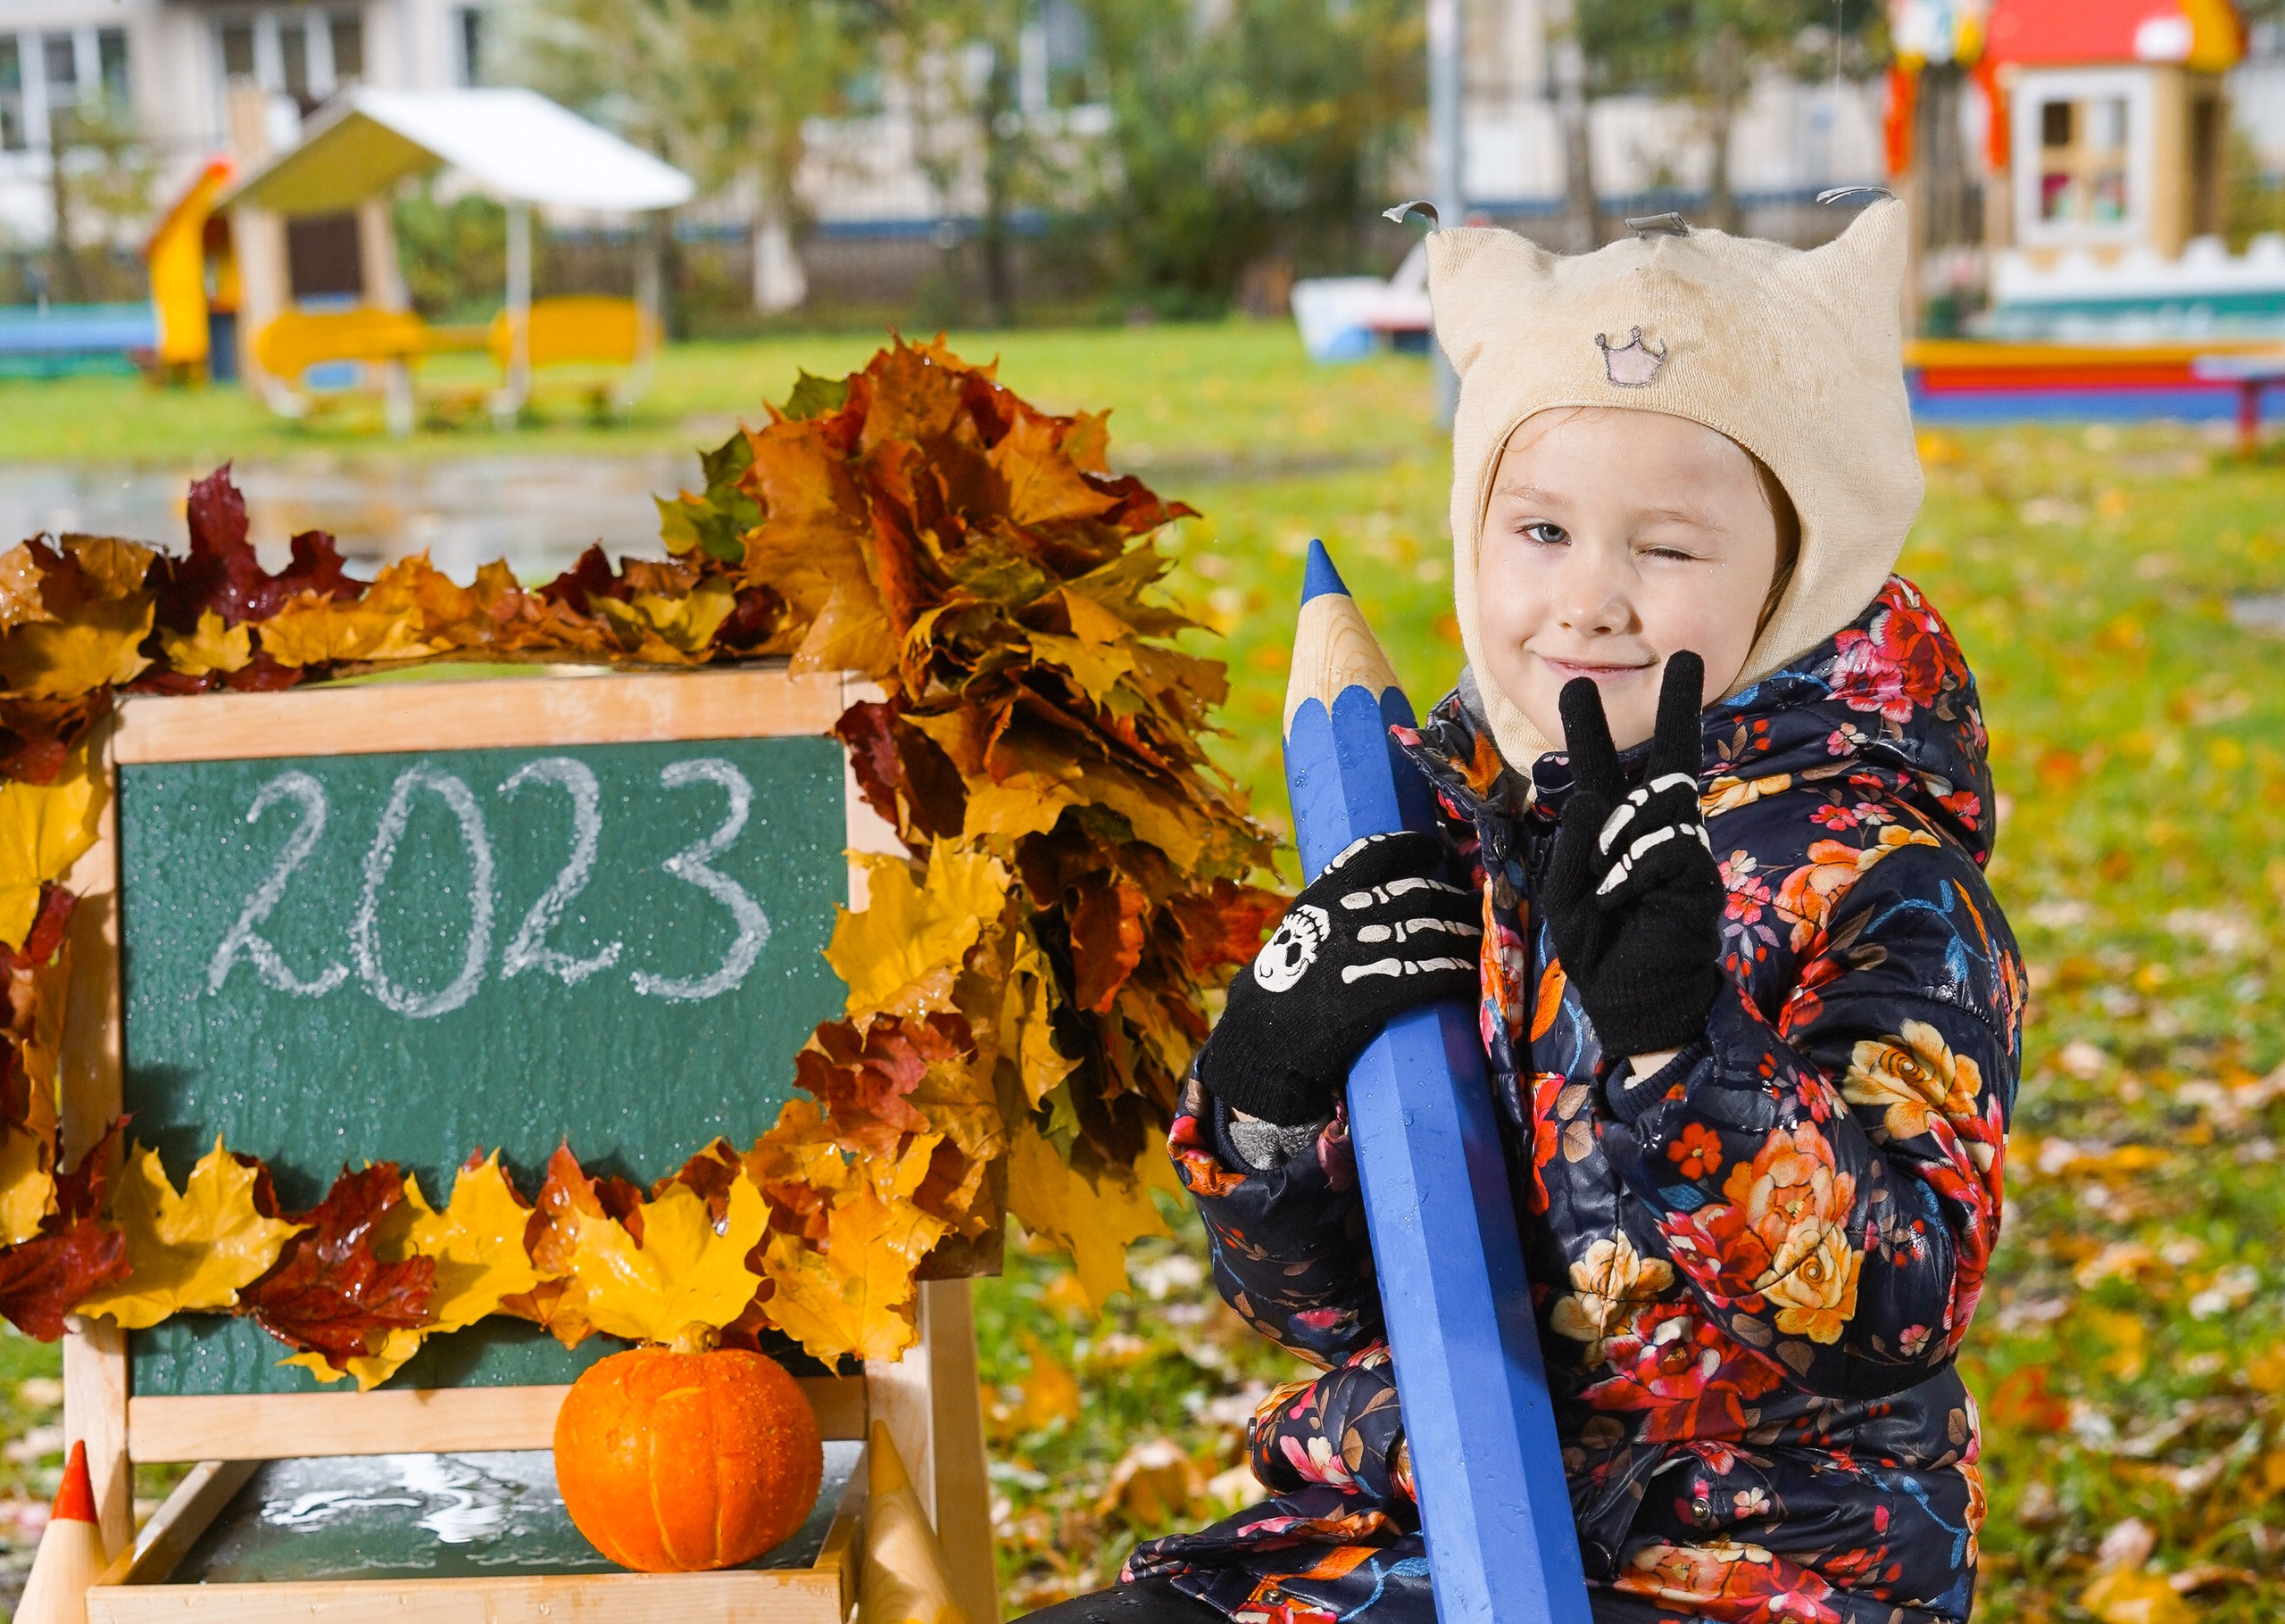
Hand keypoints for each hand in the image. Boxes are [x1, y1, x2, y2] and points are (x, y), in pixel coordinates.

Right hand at [1196, 831, 1480, 1126]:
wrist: (1262, 1039)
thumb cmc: (1283, 986)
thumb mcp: (1298, 931)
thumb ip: (1331, 910)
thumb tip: (1374, 896)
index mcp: (1323, 894)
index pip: (1375, 851)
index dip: (1412, 847)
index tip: (1434, 852)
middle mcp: (1344, 915)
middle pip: (1419, 893)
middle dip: (1455, 900)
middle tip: (1473, 907)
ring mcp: (1360, 952)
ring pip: (1433, 932)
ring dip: (1466, 936)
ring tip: (1480, 942)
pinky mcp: (1375, 991)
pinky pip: (1431, 973)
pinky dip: (1457, 972)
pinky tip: (1470, 976)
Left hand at [1537, 652, 1726, 1061]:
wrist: (1637, 1000)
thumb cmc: (1601, 948)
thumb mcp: (1564, 893)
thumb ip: (1571, 843)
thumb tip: (1591, 800)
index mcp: (1613, 834)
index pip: (1604, 771)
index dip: (1591, 728)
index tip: (1578, 687)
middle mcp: (1652, 833)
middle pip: (1669, 760)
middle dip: (1678, 707)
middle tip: (1687, 657)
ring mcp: (1682, 851)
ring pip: (1651, 808)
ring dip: (1614, 844)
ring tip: (1604, 888)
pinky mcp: (1698, 875)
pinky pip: (1660, 849)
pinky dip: (1628, 874)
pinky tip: (1621, 902)